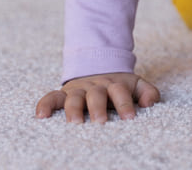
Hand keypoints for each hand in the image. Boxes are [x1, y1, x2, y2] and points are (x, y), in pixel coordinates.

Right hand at [35, 72, 159, 122]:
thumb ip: (147, 92)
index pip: (120, 93)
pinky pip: (52, 97)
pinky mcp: (63, 93)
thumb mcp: (136, 85)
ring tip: (74, 123)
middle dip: (98, 108)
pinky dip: (45, 104)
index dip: (125, 104)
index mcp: (114, 84)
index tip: (130, 118)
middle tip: (101, 122)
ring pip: (74, 97)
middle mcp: (96, 86)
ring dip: (73, 109)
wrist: (100, 68)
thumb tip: (150, 103)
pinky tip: (41, 115)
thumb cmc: (119, 86)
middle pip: (97, 95)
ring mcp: (78, 89)